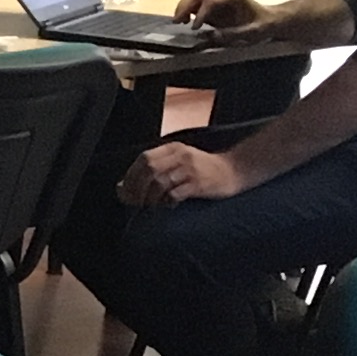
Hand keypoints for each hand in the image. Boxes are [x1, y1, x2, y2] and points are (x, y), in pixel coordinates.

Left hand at [119, 141, 250, 207]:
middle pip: (149, 169)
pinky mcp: (200, 184)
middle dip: (137, 188)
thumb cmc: (202, 170)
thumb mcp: (179, 162)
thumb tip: (122, 187)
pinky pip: (176, 193)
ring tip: (150, 207)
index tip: (125, 191)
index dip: (131, 176)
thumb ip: (154, 170)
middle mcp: (180, 156)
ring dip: (150, 198)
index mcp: (172, 148)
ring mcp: (191, 169)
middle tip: (134, 202)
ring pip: (160, 182)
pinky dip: (167, 202)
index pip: (144, 159)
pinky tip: (169, 206)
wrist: (234, 171)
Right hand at [182, 0, 266, 34]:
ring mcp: (216, 0)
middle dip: (184, 7)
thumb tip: (214, 36)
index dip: (200, 14)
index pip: (210, 2)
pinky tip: (185, 22)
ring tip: (179, 22)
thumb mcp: (255, 31)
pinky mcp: (212, 7)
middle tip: (177, 23)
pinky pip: (194, 4)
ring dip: (182, 7)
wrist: (270, 19)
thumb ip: (237, 33)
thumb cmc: (264, 25)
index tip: (194, 28)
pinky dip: (185, 11)